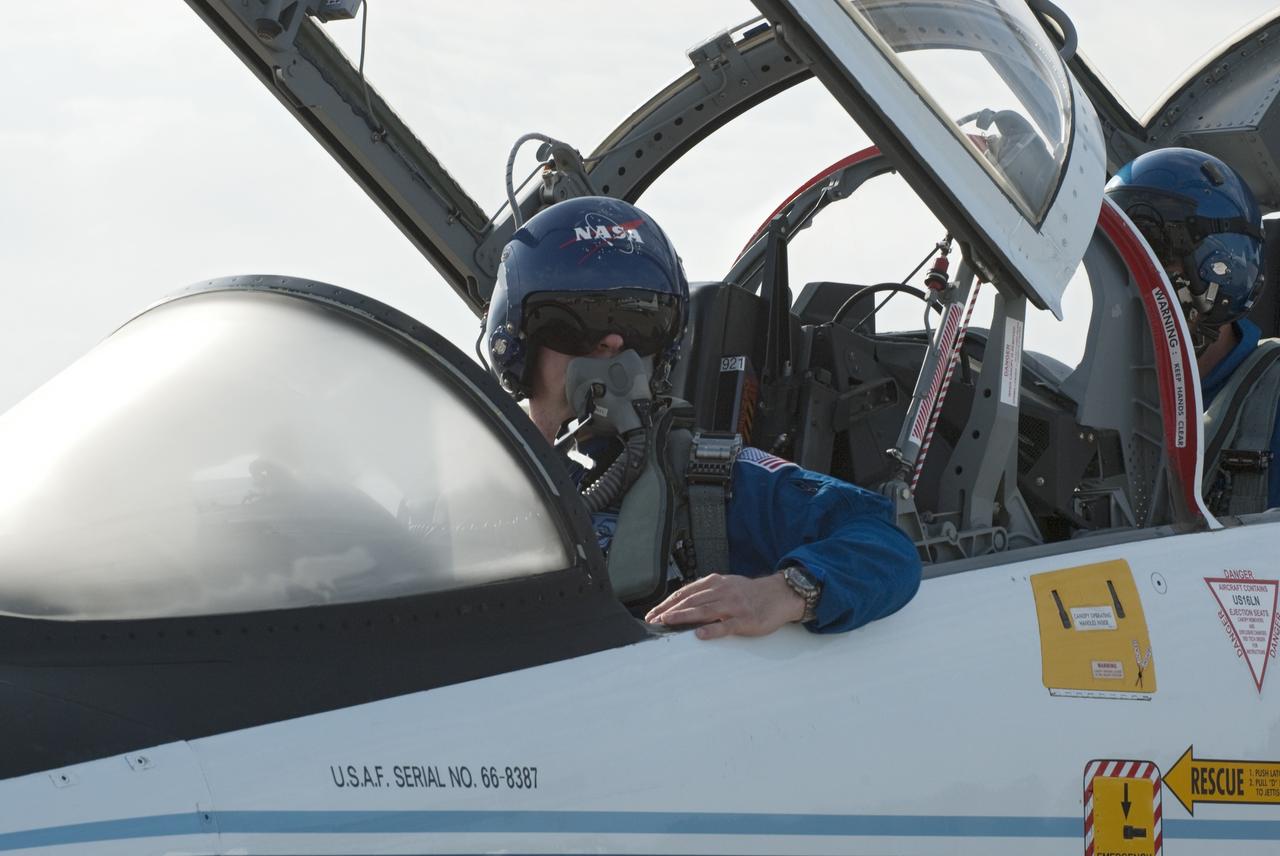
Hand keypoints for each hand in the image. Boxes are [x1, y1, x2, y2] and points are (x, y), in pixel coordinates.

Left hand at [645, 572, 805, 638]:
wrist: (780, 594)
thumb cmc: (750, 593)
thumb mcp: (727, 585)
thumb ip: (707, 592)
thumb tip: (683, 602)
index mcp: (715, 583)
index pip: (685, 593)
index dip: (667, 602)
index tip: (653, 612)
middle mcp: (722, 592)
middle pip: (690, 601)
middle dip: (669, 610)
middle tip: (653, 620)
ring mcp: (733, 606)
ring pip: (704, 610)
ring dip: (683, 616)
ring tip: (667, 621)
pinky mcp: (745, 620)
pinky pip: (725, 626)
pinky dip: (711, 630)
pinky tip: (699, 634)